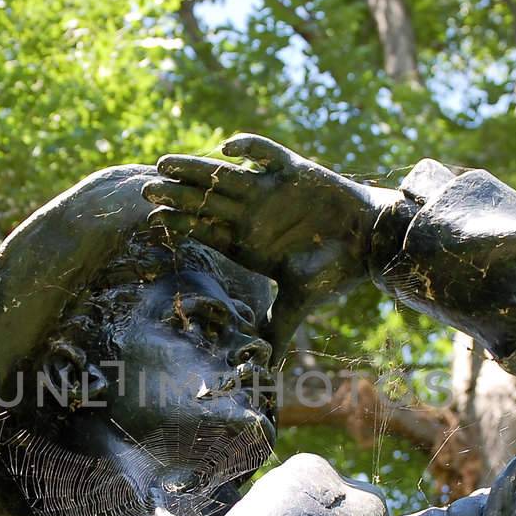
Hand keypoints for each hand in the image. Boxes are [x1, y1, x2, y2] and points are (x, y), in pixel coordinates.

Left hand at [144, 134, 397, 352]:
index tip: (154, 219)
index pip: (205, 231)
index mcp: (247, 242)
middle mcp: (252, 214)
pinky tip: (227, 148)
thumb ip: (279, 327)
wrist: (369, 241)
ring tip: (166, 162)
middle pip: (206, 201)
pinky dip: (249, 147)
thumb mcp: (301, 301)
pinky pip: (266, 153)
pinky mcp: (293, 170)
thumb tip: (270, 368)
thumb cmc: (333, 270)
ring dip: (197, 169)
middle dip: (177, 194)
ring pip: (226, 175)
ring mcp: (269, 191)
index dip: (180, 224)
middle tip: (147, 188)